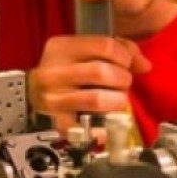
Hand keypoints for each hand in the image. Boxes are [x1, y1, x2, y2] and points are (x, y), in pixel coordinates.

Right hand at [28, 35, 151, 130]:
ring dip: (116, 101)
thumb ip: (118, 49)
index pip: (105, 46)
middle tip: (123, 83)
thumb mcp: (85, 49)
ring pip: (95, 99)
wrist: (31, 89)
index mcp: (63, 47)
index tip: (127, 64)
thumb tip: (145, 65)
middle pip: (101, 72)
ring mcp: (53, 97)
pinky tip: (106, 129)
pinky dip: (98, 132)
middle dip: (122, 79)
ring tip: (119, 100)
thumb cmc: (65, 66)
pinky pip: (81, 128)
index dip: (124, 56)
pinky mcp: (55, 119)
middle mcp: (54, 71)